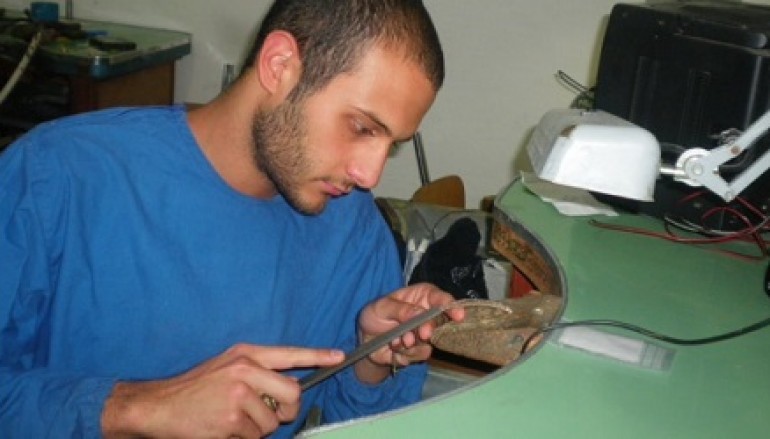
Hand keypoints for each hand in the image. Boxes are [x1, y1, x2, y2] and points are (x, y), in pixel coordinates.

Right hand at [101, 344, 343, 438]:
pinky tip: (223, 429)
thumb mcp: (226, 366)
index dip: (317, 355)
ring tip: (233, 420)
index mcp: (246, 354)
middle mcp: (245, 370)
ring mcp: (238, 394)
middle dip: (287, 409)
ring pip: (273, 421)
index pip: (289, 353)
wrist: (158, 405)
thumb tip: (288, 391)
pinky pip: (254, 437)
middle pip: (292, 392)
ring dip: (258, 429)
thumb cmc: (195, 389)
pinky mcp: (231, 418)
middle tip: (269, 413)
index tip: (339, 356)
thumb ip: (256, 372)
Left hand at [354, 282, 464, 383]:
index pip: (442, 299)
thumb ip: (401, 309)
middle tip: (421, 334)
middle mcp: (428, 314)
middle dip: (429, 329)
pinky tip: (394, 347)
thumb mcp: (382, 306)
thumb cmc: (375, 314)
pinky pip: (420, 355)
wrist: (365, 339)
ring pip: (430, 342)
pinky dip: (405, 353)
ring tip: (396, 340)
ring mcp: (425, 334)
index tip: (457, 315)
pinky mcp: (420, 350)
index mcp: (422, 296)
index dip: (451, 306)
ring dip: (411, 343)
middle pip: (441, 323)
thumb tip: (420, 313)